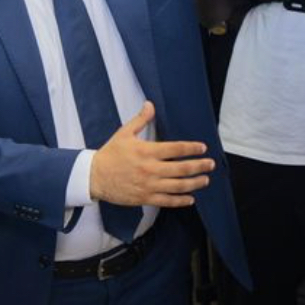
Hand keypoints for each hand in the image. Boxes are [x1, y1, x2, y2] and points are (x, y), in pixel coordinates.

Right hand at [89, 103, 214, 207]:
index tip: (203, 148)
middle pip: (182, 168)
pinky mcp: (145, 198)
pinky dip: (181, 200)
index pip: (176, 149)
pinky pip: (167, 201)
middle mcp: (151, 169)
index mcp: (147, 151)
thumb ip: (140, 119)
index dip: (192, 148)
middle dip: (199, 166)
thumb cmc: (110, 154)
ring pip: (178, 186)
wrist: (94, 177)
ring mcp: (149, 185)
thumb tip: (150, 104)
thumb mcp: (124, 133)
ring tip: (205, 180)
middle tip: (210, 164)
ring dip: (195, 183)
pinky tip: (191, 198)